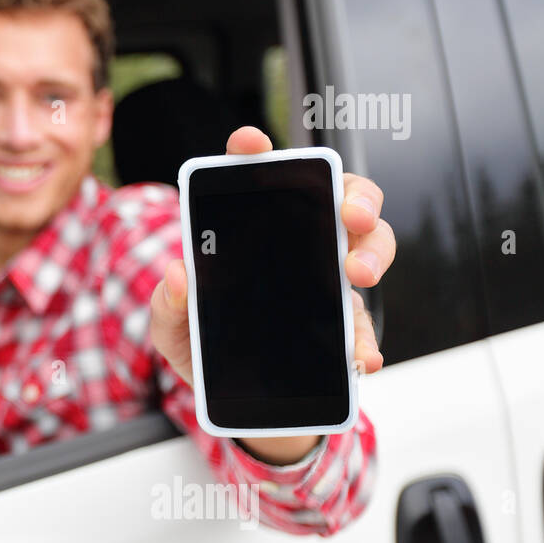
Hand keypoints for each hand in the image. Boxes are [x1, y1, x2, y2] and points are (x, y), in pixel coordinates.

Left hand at [148, 127, 395, 461]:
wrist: (234, 400)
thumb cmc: (202, 347)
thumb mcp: (172, 329)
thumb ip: (169, 305)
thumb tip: (179, 274)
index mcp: (249, 234)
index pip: (255, 181)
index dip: (253, 153)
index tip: (249, 142)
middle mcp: (296, 247)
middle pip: (337, 199)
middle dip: (352, 195)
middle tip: (348, 214)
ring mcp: (327, 282)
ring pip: (369, 246)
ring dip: (373, 251)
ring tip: (359, 273)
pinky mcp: (344, 326)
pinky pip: (366, 325)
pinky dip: (367, 339)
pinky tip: (362, 355)